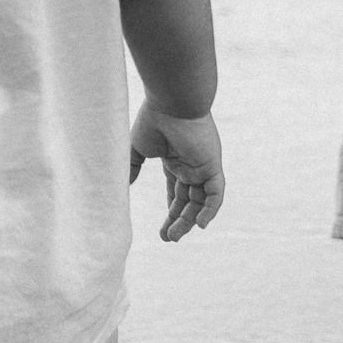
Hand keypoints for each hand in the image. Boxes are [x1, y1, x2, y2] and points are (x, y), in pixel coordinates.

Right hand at [128, 105, 224, 241]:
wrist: (170, 103)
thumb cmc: (153, 120)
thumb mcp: (137, 148)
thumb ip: (132, 167)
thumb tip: (125, 184)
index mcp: (176, 160)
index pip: (177, 192)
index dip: (171, 211)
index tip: (163, 230)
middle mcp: (192, 164)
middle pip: (189, 200)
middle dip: (178, 221)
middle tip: (168, 238)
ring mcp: (203, 166)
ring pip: (200, 201)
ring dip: (190, 220)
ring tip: (174, 237)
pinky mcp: (212, 165)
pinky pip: (216, 193)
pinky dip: (211, 210)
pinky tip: (201, 225)